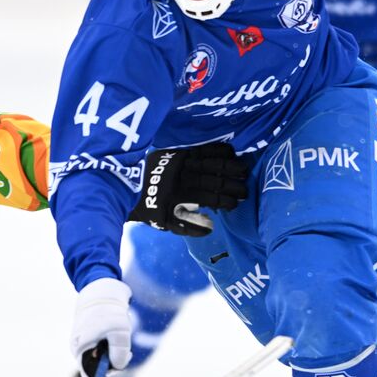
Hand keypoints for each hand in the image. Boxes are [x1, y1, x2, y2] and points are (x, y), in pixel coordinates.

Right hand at [70, 277, 131, 369]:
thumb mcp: (120, 332)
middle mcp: (80, 346)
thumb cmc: (109, 310)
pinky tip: (117, 329)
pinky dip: (113, 340)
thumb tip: (118, 366)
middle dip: (114, 360)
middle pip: (98, 365)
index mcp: (80, 348)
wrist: (101, 287)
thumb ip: (120, 353)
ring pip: (104, 354)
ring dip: (115, 349)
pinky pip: (105, 344)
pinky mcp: (91, 332)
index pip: (87, 373)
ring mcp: (85, 339)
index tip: (116, 373)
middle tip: (127, 352)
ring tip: (121, 334)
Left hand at [128, 142, 248, 236]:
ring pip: (211, 164)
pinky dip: (218, 150)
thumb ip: (188, 227)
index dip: (225, 202)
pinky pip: (203, 149)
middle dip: (232, 186)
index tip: (235, 205)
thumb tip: (210, 228)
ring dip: (230, 167)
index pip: (209, 199)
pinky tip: (232, 153)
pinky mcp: (181, 151)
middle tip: (245, 191)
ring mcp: (183, 163)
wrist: (130, 185)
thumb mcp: (166, 223)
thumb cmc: (153, 208)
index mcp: (180, 198)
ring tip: (245, 171)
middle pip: (213, 181)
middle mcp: (183, 179)